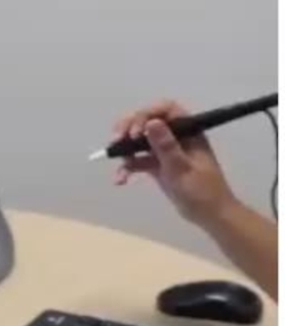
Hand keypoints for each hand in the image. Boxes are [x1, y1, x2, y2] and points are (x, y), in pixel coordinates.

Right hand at [112, 100, 238, 225]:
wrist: (209, 215)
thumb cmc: (202, 191)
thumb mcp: (182, 168)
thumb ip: (166, 146)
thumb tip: (151, 123)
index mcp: (187, 131)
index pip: (165, 110)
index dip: (146, 115)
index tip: (135, 133)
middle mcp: (175, 136)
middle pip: (147, 121)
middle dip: (128, 129)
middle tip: (116, 141)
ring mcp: (165, 151)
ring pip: (139, 140)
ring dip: (124, 149)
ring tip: (116, 160)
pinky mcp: (157, 165)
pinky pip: (137, 160)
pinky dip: (127, 168)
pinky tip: (120, 179)